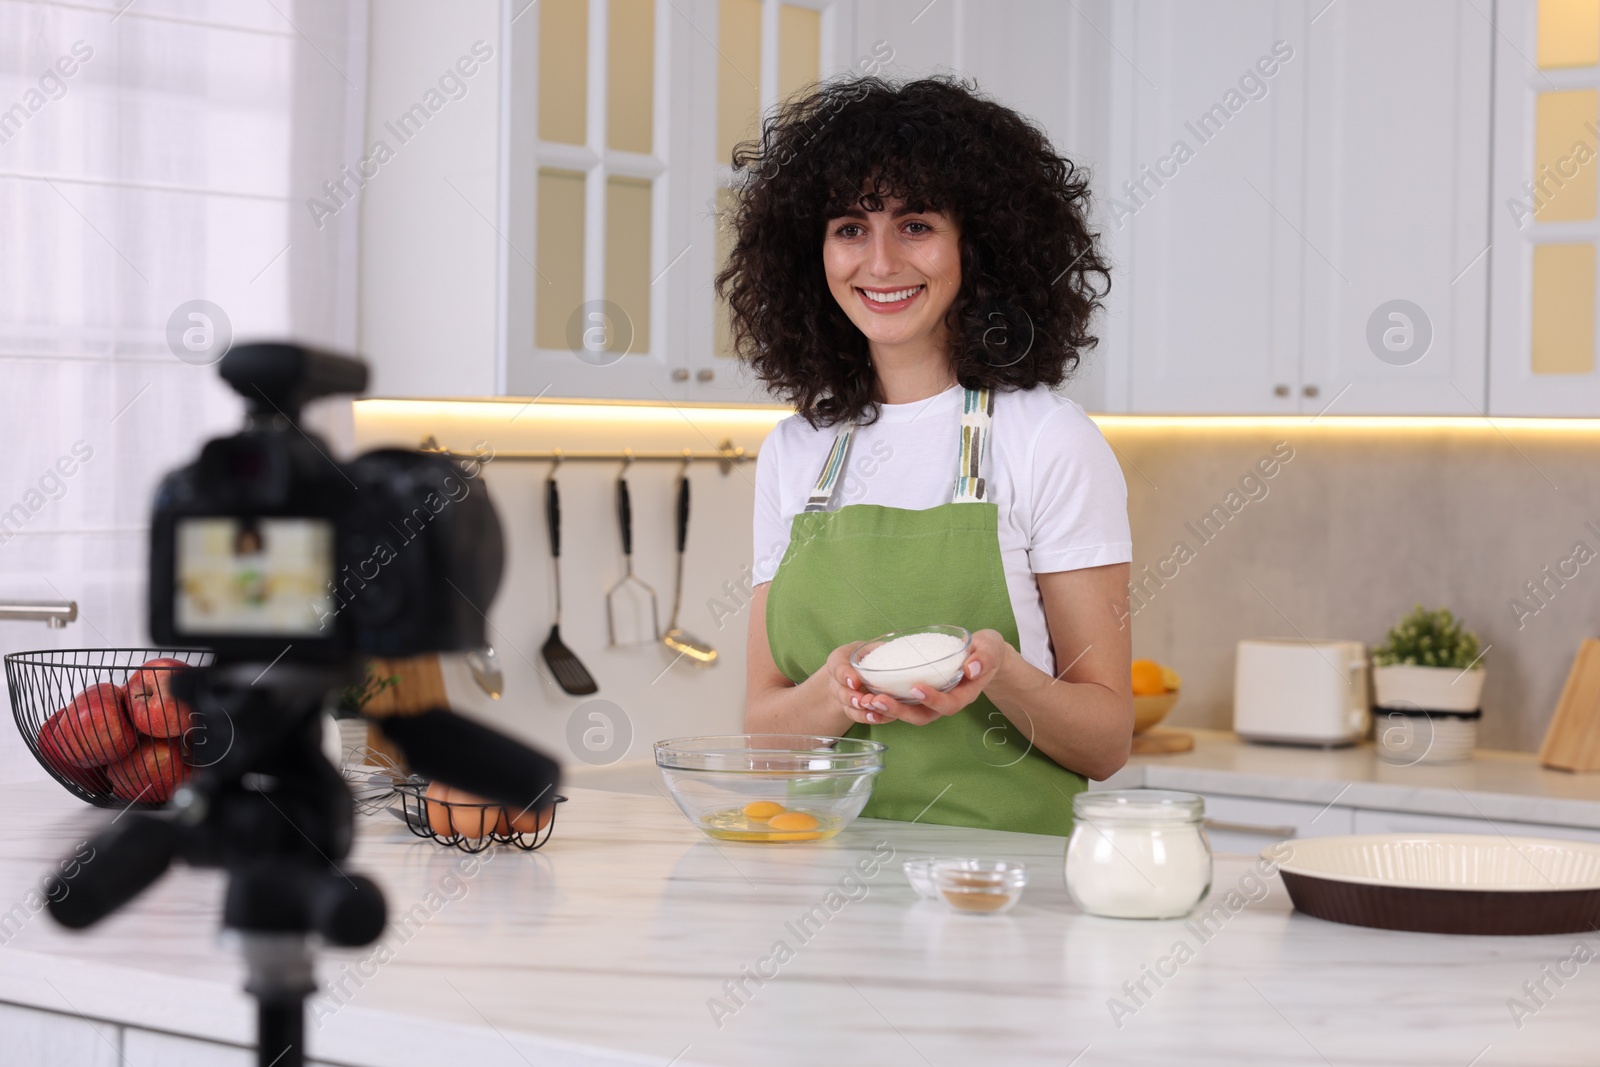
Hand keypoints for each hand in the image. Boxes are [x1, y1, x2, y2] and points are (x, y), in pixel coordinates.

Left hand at [836, 629, 1012, 727]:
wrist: (982, 655)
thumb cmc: (986, 651)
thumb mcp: (991, 648)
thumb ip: (985, 657)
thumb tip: (972, 668)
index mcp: (964, 694)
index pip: (949, 705)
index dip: (932, 700)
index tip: (916, 688)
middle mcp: (947, 702)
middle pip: (923, 716)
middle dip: (900, 711)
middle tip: (878, 699)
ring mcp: (932, 701)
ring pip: (909, 713)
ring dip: (889, 710)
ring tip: (869, 699)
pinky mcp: (920, 694)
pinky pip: (903, 704)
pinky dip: (887, 702)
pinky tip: (869, 693)